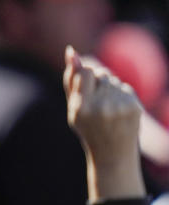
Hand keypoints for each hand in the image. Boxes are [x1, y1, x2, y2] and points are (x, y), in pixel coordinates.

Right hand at [63, 45, 144, 199]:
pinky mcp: (135, 106)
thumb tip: (71, 51)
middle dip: (97, 83)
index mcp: (81, 108)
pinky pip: (124, 87)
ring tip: (107, 108)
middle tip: (95, 103)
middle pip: (100, 73)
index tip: (84, 87)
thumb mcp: (73, 107)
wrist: (113, 153)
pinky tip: (118, 111)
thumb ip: (70, 79)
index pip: (85, 71)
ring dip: (109, 88)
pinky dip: (120, 95)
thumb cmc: (88, 128)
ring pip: (112, 79)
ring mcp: (120, 107)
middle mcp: (101, 106)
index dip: (84, 76)